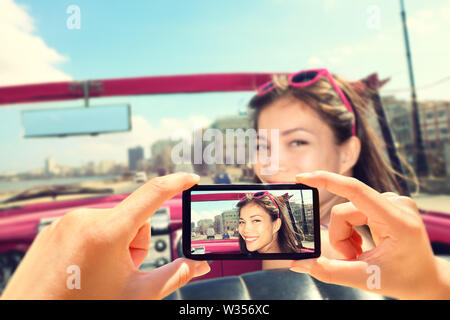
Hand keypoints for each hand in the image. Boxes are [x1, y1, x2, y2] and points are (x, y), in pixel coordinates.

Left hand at [1, 172, 209, 299]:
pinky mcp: (54, 228)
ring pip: (111, 223)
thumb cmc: (82, 306)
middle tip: (120, 271)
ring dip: (114, 244)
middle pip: (132, 219)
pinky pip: (88, 227)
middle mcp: (86, 219)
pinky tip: (82, 267)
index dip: (177, 183)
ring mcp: (66, 222)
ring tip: (98, 271)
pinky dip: (94, 244)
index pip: (153, 194)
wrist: (31, 315)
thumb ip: (174, 276)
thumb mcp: (137, 294)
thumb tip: (198, 266)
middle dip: (134, 243)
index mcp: (109, 231)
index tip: (191, 179)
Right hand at [290, 171, 449, 299]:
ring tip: (358, 254)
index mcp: (397, 221)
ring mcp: (393, 202)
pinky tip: (362, 244)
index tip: (302, 178)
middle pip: (345, 211)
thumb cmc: (404, 280)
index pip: (355, 190)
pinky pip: (355, 210)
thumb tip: (298, 264)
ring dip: (345, 235)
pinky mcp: (388, 204)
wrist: (427, 281)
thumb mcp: (365, 279)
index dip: (325, 180)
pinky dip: (352, 229)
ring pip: (347, 211)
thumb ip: (329, 271)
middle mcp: (397, 205)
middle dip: (340, 237)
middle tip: (352, 259)